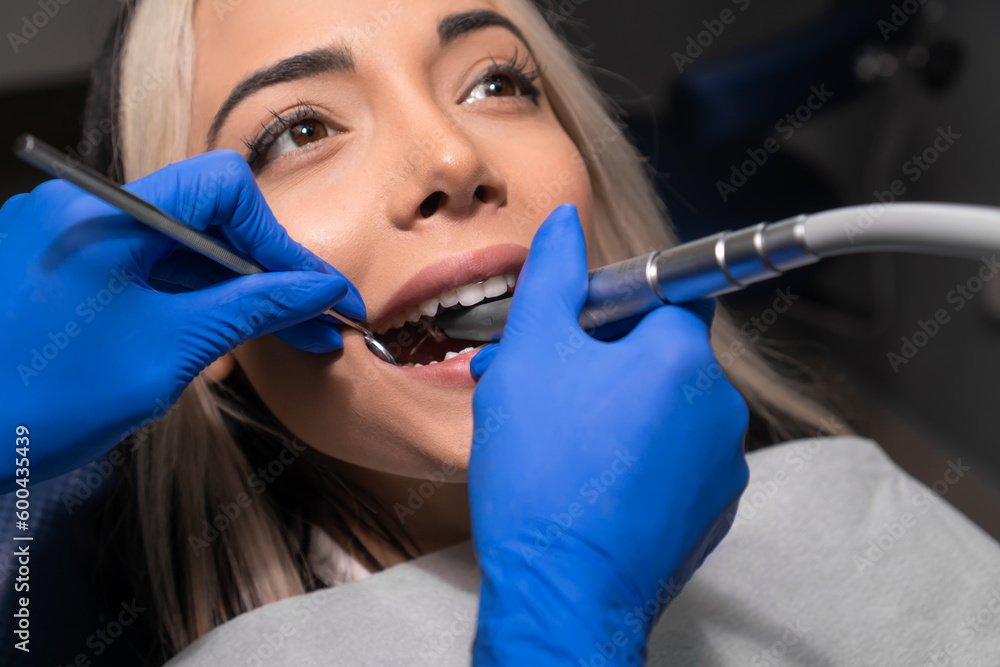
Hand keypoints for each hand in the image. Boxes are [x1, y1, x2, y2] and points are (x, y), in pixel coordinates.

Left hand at [1, 150, 363, 493]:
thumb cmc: (45, 403)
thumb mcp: (170, 351)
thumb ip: (251, 308)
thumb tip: (318, 290)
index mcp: (106, 214)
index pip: (223, 190)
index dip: (279, 241)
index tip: (319, 292)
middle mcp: (81, 210)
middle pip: (204, 220)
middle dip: (267, 272)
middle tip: (317, 322)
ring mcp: (64, 239)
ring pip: (176, 250)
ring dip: (233, 291)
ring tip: (286, 337)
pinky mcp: (57, 270)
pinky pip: (142, 270)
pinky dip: (188, 300)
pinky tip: (224, 335)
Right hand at [467, 204, 748, 664]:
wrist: (561, 593)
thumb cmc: (542, 478)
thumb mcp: (528, 357)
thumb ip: (553, 278)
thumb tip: (565, 224)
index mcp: (681, 356)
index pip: (668, 293)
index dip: (616, 305)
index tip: (581, 328)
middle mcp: (718, 405)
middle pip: (663, 353)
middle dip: (607, 360)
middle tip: (550, 387)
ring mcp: (722, 463)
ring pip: (667, 408)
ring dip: (620, 409)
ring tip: (562, 439)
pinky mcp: (712, 509)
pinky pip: (676, 459)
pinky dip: (640, 456)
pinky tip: (591, 477)